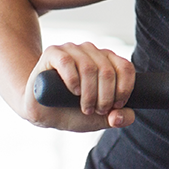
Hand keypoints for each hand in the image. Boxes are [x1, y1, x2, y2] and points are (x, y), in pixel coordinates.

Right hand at [21, 42, 136, 131]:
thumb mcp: (98, 119)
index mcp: (107, 61)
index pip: (125, 68)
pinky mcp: (53, 53)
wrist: (41, 111)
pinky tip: (73, 92)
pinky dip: (73, 80)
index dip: (125, 89)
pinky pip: (67, 62)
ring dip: (90, 93)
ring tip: (85, 107)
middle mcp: (91, 51)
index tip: (116, 106)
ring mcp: (72, 50)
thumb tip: (128, 116)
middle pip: (108, 70)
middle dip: (106, 96)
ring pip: (89, 67)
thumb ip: (117, 118)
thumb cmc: (71, 110)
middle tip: (97, 110)